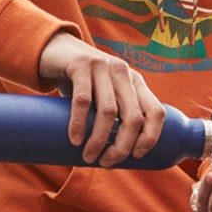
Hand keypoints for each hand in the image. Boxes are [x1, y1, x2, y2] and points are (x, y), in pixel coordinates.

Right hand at [37, 32, 165, 166]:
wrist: (55, 49)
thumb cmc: (80, 81)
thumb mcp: (102, 95)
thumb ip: (111, 117)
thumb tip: (112, 161)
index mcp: (135, 82)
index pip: (156, 112)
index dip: (151, 138)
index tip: (136, 157)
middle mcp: (123, 73)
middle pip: (134, 117)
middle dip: (122, 146)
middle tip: (106, 163)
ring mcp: (103, 66)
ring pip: (109, 111)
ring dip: (100, 140)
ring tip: (88, 157)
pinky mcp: (81, 65)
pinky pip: (83, 100)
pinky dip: (80, 123)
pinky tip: (75, 139)